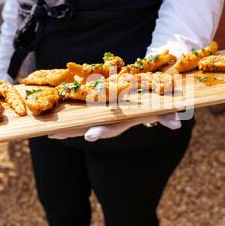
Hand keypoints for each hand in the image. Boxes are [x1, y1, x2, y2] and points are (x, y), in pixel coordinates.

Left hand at [48, 113, 181, 141]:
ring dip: (66, 125)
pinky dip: (69, 108)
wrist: (147, 90)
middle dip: (73, 131)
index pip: (112, 127)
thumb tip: (177, 123)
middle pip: (89, 126)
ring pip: (82, 120)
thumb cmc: (154, 100)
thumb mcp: (162, 107)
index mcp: (124, 120)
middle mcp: (111, 118)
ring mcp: (103, 112)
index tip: (89, 135)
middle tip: (54, 134)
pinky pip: (81, 107)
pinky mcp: (97, 103)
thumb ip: (167, 116)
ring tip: (47, 128)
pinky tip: (54, 108)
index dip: (102, 131)